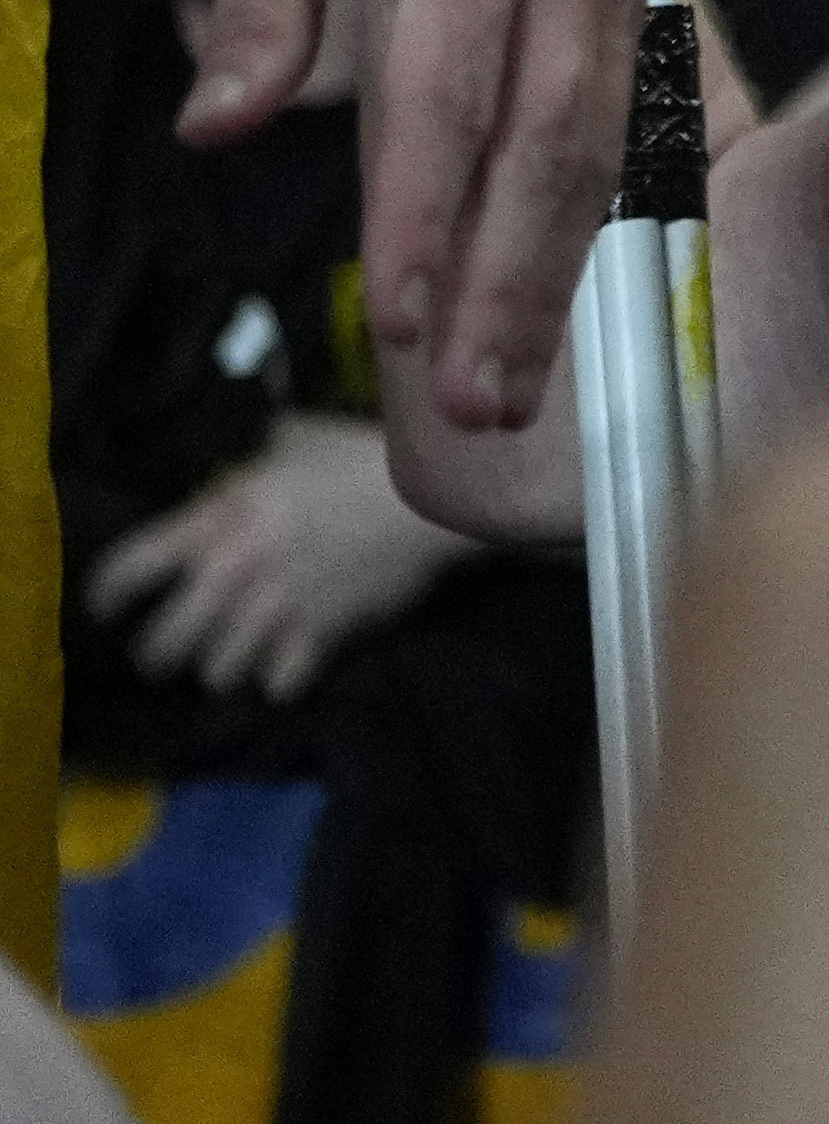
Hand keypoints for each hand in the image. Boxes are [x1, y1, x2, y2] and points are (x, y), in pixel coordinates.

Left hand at [97, 413, 467, 700]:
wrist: (428, 497)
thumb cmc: (361, 458)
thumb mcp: (300, 439)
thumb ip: (259, 455)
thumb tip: (249, 456)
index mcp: (217, 522)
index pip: (127, 571)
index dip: (105, 595)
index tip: (107, 607)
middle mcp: (233, 574)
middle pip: (160, 646)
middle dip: (157, 655)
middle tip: (167, 651)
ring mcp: (275, 609)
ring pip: (215, 672)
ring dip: (221, 667)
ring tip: (231, 658)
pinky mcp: (318, 635)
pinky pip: (275, 684)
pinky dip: (277, 679)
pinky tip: (285, 664)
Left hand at [199, 0, 633, 434]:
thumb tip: (220, 129)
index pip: (448, 104)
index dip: (422, 224)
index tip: (399, 329)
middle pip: (549, 148)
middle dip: (512, 285)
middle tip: (479, 400)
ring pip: (603, 143)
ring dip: (564, 267)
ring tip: (524, 374)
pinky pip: (630, 111)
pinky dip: (604, 206)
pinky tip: (582, 282)